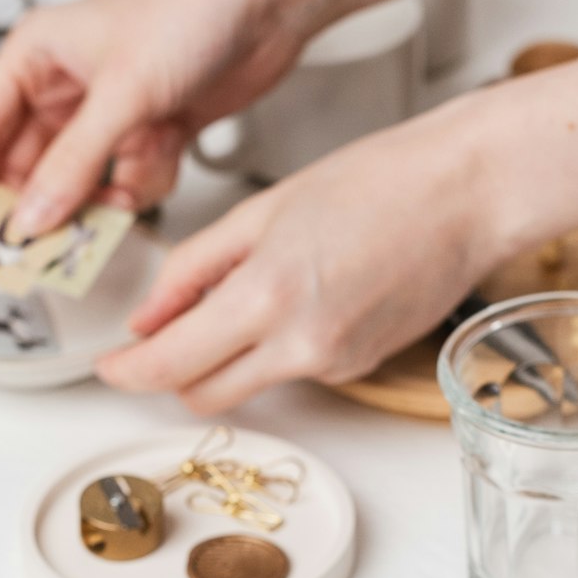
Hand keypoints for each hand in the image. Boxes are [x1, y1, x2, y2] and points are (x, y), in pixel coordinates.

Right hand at [0, 0, 309, 234]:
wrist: (270, 3)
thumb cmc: (192, 9)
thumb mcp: (122, 94)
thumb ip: (72, 165)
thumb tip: (32, 218)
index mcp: (36, 58)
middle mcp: (65, 88)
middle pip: (25, 168)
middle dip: (38, 208)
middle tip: (38, 250)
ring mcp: (106, 115)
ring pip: (78, 185)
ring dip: (98, 202)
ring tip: (113, 208)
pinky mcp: (146, 133)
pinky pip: (126, 184)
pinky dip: (145, 185)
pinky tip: (165, 159)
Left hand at [98, 100, 499, 413]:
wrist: (468, 195)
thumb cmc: (379, 183)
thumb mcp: (261, 210)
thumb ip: (193, 269)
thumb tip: (147, 318)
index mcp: (266, 296)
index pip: (169, 364)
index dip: (127, 372)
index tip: (108, 366)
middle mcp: (299, 346)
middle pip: (200, 394)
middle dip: (170, 373)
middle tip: (159, 337)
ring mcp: (332, 365)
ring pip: (245, 387)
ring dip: (223, 359)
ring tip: (247, 291)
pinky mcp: (355, 371)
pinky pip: (290, 372)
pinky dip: (274, 348)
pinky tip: (301, 297)